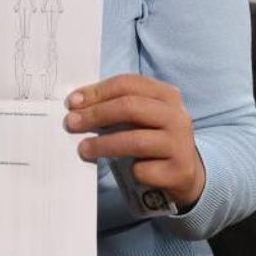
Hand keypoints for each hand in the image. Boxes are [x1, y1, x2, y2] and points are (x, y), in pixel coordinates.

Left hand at [64, 74, 205, 208]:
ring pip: (135, 141)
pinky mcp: (178, 171)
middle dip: (96, 114)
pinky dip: (129, 170)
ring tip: (83, 149)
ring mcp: (180, 144)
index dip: (98, 91)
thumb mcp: (141, 117)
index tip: (72, 102)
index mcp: (167, 95)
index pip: (128, 84)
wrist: (184, 172)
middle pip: (130, 107)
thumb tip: (76, 105)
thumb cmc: (152, 138)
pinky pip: (144, 169)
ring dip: (103, 145)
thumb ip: (115, 106)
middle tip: (71, 123)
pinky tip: (127, 171)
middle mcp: (177, 116)